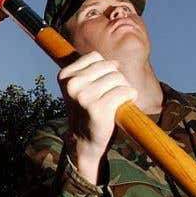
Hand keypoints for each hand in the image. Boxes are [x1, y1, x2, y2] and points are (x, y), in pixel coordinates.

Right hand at [58, 51, 136, 182]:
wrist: (84, 140)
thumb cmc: (87, 110)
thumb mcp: (80, 87)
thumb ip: (91, 71)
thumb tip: (115, 62)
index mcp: (65, 75)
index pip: (95, 57)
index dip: (105, 68)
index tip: (102, 84)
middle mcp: (72, 84)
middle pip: (109, 66)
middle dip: (117, 78)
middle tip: (112, 93)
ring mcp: (84, 96)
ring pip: (118, 78)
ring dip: (124, 88)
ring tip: (117, 100)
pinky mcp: (98, 108)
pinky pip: (124, 91)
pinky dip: (130, 96)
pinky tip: (124, 104)